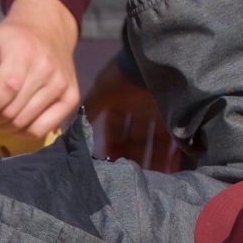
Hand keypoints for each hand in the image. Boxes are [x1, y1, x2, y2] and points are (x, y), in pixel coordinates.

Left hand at [0, 0, 79, 139]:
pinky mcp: (71, 97)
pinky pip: (43, 129)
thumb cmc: (12, 38)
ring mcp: (62, 85)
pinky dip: (24, 131)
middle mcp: (47, 69)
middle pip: (14, 111)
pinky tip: (14, 121)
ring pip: (26, 123)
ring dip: (5, 127)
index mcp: (24, 52)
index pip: (5, 90)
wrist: (49, 28)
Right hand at [85, 54, 184, 171]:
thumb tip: (69, 127)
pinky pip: (173, 139)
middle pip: (134, 140)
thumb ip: (88, 110)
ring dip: (153, 161)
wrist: (149, 60)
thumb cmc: (122, 77)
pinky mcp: (173, 115)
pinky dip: (173, 154)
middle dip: (133, 159)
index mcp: (118, 105)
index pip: (113, 131)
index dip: (112, 147)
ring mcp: (156, 113)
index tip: (111, 166)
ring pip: (153, 143)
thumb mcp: (100, 92)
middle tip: (134, 179)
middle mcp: (136, 110)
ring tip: (154, 181)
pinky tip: (173, 170)